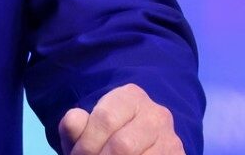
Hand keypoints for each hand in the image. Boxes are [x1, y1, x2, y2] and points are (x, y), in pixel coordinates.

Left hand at [59, 83, 183, 154]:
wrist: (131, 148)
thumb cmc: (102, 137)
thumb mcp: (84, 130)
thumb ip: (74, 126)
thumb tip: (73, 122)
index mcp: (130, 97)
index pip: (105, 119)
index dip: (86, 144)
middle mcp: (156, 115)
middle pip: (123, 145)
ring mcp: (171, 138)